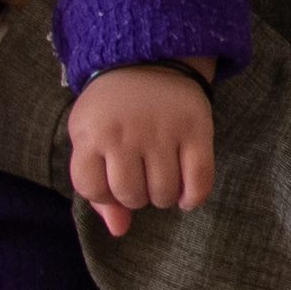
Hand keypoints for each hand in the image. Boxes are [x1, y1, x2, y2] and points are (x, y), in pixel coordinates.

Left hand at [65, 61, 216, 235]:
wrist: (147, 59)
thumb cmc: (112, 108)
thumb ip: (97, 185)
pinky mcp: (196, 129)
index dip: (104, 195)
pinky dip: (194, 197)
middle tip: (141, 179)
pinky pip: (199, 180)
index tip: (112, 180)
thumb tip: (119, 230)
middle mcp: (125, 134)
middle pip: (131, 195)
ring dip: (164, 197)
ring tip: (162, 182)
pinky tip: (187, 196)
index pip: (93, 190)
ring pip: (164, 193)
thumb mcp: (90, 138)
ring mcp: (162, 131)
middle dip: (136, 197)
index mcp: (91, 135)